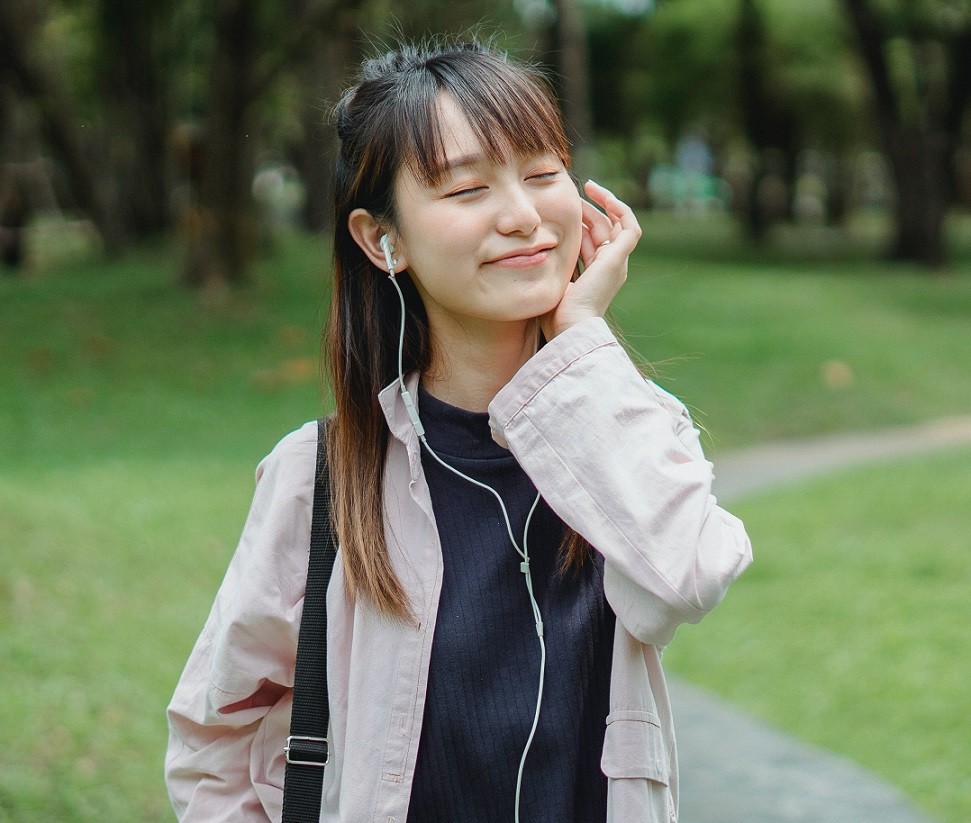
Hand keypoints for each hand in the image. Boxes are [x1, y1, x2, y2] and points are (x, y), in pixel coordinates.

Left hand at [540, 180, 641, 339]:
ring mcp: (617, 263)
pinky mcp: (619, 258)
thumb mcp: (551, 280)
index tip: (564, 211)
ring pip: (616, 224)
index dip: (580, 224)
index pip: (592, 240)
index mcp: (595, 274)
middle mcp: (609, 267)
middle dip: (589, 210)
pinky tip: (603, 196)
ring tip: (588, 188)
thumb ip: (550, 265)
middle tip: (572, 196)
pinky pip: (629, 226)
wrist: (570, 326)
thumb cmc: (554, 313)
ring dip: (603, 204)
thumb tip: (532, 249)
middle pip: (603, 229)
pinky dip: (620, 209)